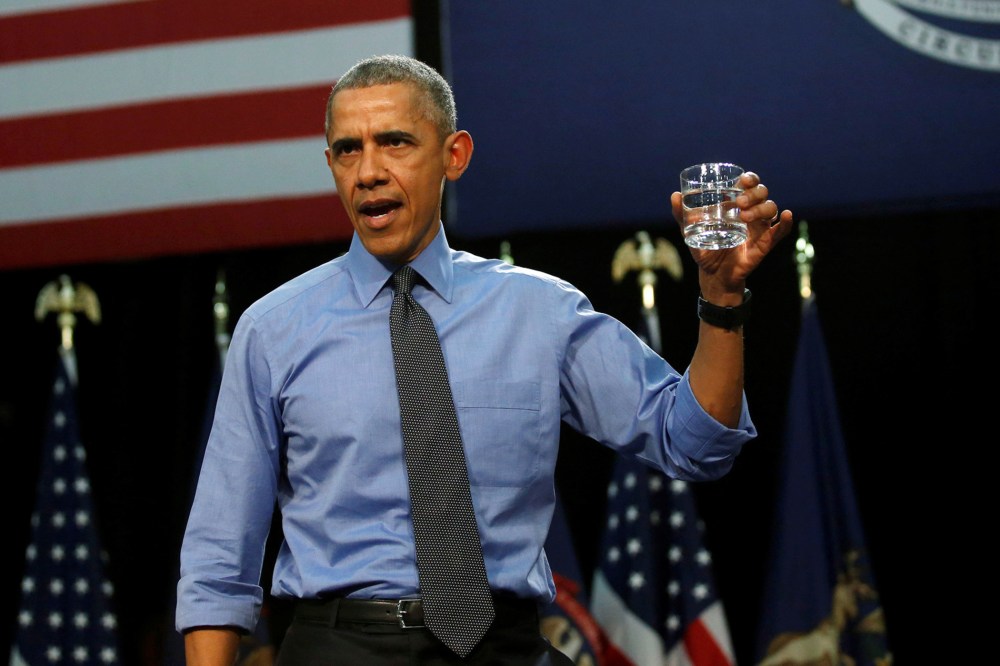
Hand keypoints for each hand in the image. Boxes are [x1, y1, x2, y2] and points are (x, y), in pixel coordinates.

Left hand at [670, 171, 792, 300]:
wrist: (713, 275)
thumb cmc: (705, 249)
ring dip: (761, 208)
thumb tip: (674, 195)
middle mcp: (751, 212)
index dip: (750, 179)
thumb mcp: (690, 232)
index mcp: (735, 206)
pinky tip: (786, 215)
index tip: (743, 180)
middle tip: (740, 203)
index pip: (748, 185)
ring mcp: (760, 227)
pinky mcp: (766, 242)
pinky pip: (781, 231)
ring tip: (745, 217)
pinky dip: (786, 223)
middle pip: (762, 193)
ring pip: (770, 208)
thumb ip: (681, 215)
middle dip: (753, 193)